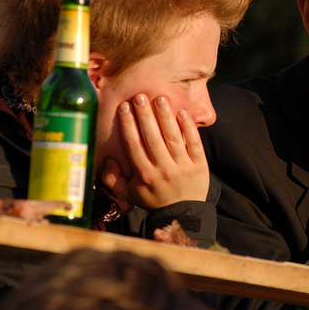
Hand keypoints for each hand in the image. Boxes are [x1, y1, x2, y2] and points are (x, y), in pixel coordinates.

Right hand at [101, 93, 209, 209]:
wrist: (182, 213)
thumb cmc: (153, 199)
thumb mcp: (128, 194)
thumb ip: (112, 179)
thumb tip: (108, 160)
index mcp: (145, 175)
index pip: (134, 145)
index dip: (128, 125)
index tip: (124, 107)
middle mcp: (163, 170)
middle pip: (153, 138)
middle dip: (145, 116)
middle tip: (140, 96)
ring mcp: (183, 167)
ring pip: (173, 138)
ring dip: (166, 117)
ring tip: (160, 98)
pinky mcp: (199, 165)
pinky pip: (194, 143)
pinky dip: (189, 128)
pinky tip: (182, 112)